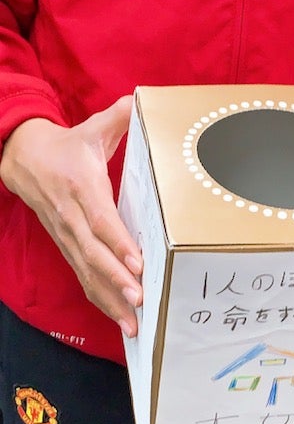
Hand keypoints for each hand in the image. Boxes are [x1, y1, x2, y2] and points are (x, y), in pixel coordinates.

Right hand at [0, 96, 142, 337]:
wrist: (21, 158)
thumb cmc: (64, 146)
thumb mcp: (90, 129)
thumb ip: (118, 118)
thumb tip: (142, 100)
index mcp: (81, 187)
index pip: (100, 220)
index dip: (118, 243)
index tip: (137, 264)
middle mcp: (71, 216)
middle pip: (93, 253)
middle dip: (116, 280)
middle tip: (139, 300)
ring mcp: (66, 236)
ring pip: (86, 272)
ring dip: (109, 299)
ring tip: (132, 324)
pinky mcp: (65, 246)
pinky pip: (82, 276)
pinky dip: (99, 298)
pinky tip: (117, 318)